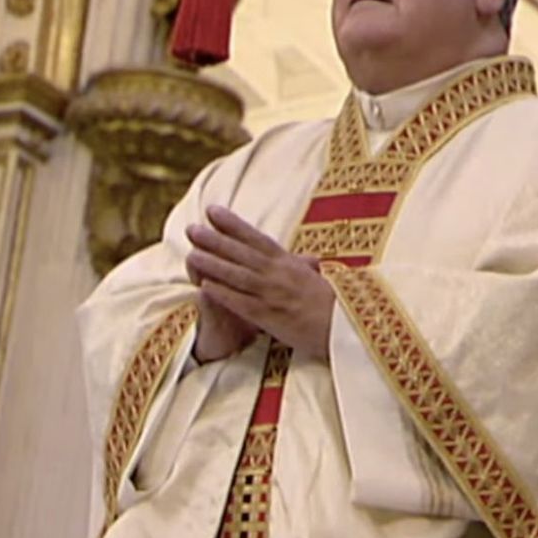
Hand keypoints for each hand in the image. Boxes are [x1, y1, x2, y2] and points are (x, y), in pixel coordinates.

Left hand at [184, 205, 334, 358]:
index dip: (233, 224)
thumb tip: (306, 259)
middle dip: (215, 239)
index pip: (256, 238)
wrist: (346, 327)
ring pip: (237, 275)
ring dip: (213, 264)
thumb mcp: (318, 280)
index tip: (212, 210)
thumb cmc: (336, 306)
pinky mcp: (269, 317)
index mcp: (289, 263)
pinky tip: (203, 286)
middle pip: (241, 253)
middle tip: (191, 228)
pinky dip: (222, 294)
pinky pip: (241, 303)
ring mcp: (272, 294)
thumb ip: (305, 268)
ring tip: (191, 253)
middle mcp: (278, 274)